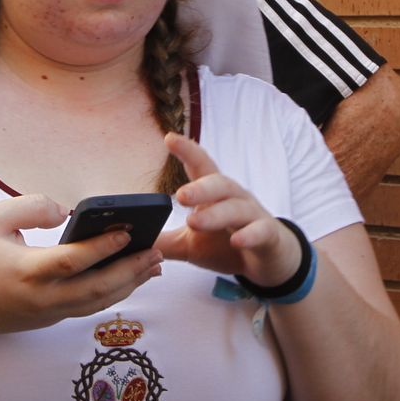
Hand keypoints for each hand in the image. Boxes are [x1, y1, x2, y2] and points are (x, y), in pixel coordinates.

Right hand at [0, 195, 161, 339]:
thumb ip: (31, 206)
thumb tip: (67, 212)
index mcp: (26, 271)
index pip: (72, 261)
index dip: (102, 247)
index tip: (128, 231)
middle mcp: (42, 298)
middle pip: (97, 289)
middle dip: (132, 270)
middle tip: (158, 250)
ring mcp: (49, 313)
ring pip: (99, 302)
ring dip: (130, 284)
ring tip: (155, 263)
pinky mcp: (52, 319)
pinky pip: (90, 306)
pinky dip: (114, 292)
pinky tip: (131, 277)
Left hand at [154, 133, 301, 288]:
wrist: (269, 262)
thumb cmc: (226, 244)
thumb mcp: (190, 247)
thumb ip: (163, 242)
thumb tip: (130, 241)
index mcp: (214, 195)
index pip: (200, 167)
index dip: (187, 150)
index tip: (168, 138)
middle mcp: (234, 198)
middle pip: (218, 184)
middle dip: (199, 188)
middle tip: (180, 195)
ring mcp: (253, 215)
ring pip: (236, 207)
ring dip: (216, 213)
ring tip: (194, 222)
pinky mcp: (268, 235)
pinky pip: (260, 231)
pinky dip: (249, 235)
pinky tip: (236, 241)